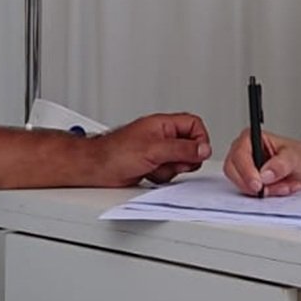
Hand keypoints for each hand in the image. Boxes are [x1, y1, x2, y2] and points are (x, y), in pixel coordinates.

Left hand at [95, 112, 211, 184]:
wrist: (97, 168)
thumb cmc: (115, 153)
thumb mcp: (154, 149)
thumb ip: (181, 148)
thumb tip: (203, 149)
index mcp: (163, 124)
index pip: (194, 125)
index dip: (199, 140)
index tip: (195, 154)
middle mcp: (162, 136)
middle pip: (190, 146)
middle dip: (183, 159)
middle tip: (170, 162)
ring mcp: (158, 151)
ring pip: (180, 162)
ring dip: (170, 169)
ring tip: (154, 167)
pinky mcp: (153, 165)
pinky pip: (169, 172)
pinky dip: (161, 176)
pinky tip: (148, 173)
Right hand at [223, 129, 300, 197]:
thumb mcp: (296, 158)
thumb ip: (281, 165)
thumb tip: (265, 174)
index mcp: (252, 137)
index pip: (239, 154)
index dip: (246, 170)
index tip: (257, 183)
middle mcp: (244, 150)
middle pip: (231, 169)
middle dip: (248, 182)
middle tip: (263, 190)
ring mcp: (244, 166)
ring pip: (238, 182)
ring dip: (258, 189)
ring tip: (279, 185)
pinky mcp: (247, 180)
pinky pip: (247, 191)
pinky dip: (262, 194)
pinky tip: (276, 188)